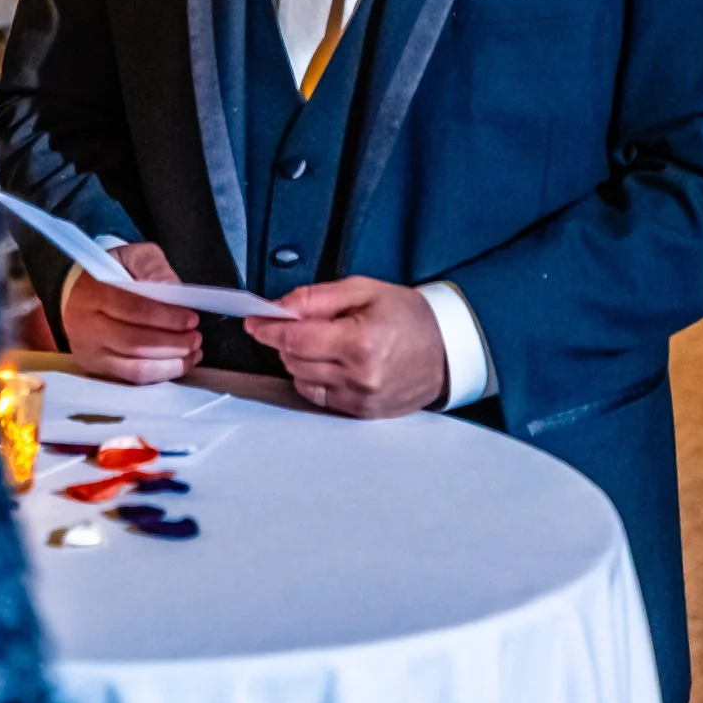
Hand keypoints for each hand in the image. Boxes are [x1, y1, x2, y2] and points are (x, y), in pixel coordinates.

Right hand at [62, 243, 202, 384]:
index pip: (132, 308)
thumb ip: (153, 268)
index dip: (166, 316)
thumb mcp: (129, 257)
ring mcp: (89, 352)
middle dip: (173, 343)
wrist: (73, 296)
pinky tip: (178, 364)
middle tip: (196, 338)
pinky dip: (160, 374)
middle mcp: (86, 326)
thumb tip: (174, 289)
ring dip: (171, 363)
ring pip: (135, 367)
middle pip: (135, 342)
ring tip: (192, 352)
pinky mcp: (96, 369)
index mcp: (92, 292)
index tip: (192, 318)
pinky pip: (132, 379)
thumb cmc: (108, 275)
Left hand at [242, 277, 445, 418]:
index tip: (254, 321)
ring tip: (325, 342)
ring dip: (300, 360)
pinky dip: (315, 378)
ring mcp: (362, 399)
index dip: (268, 328)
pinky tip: (332, 362)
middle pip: (294, 360)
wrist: (449, 348)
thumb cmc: (409, 315)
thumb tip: (277, 308)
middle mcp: (359, 377)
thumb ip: (315, 298)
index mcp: (360, 342)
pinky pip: (319, 397)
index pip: (294, 339)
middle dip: (287, 340)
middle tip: (299, 323)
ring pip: (302, 380)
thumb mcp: (363, 290)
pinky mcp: (363, 412)